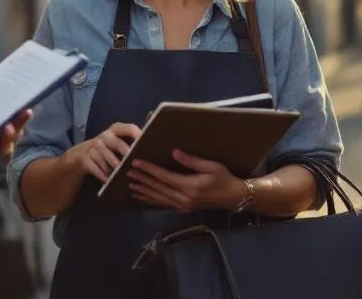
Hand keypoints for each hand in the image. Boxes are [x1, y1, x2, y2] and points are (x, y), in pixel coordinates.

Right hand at [66, 122, 141, 181]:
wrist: (82, 155)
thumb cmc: (108, 148)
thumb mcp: (118, 140)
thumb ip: (133, 140)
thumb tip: (154, 144)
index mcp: (116, 129)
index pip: (130, 128)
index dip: (139, 135)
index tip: (148, 144)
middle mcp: (105, 136)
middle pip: (118, 144)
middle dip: (127, 154)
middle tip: (135, 163)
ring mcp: (94, 147)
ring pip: (108, 160)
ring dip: (116, 169)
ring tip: (125, 176)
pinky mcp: (86, 159)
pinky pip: (98, 170)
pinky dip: (105, 176)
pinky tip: (110, 181)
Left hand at [127, 150, 242, 212]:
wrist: (233, 197)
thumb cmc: (223, 178)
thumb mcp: (211, 166)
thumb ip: (191, 161)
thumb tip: (174, 152)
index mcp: (190, 186)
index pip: (164, 177)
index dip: (149, 169)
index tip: (137, 162)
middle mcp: (184, 198)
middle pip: (158, 188)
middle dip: (142, 179)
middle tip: (128, 171)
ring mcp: (182, 206)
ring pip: (158, 198)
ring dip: (143, 190)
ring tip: (130, 183)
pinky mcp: (182, 209)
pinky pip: (163, 204)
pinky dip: (150, 200)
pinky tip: (141, 196)